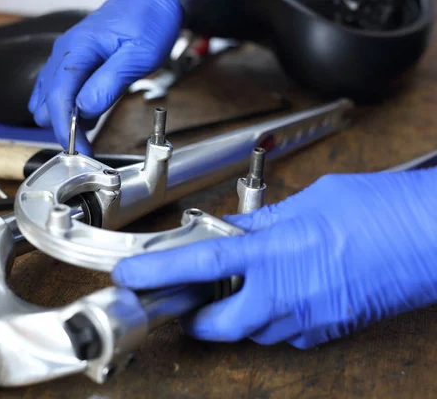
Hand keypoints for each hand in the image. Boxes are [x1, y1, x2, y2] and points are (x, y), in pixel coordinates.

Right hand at [28, 0, 182, 155]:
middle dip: (65, 125)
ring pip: (48, 99)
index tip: (79, 150)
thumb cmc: (149, 22)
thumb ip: (109, 84)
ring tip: (94, 124)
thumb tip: (86, 110)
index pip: (57, 97)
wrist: (152, 2)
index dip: (65, 128)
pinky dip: (71, 107)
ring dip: (67, 118)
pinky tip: (91, 111)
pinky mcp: (72, 63)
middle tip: (90, 139)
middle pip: (46, 102)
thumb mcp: (138, 56)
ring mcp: (65, 58)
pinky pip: (59, 91)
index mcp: (77, 50)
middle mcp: (64, 54)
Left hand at [112, 169, 436, 348]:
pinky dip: (270, 316)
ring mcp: (309, 319)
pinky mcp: (327, 330)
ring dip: (236, 312)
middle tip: (187, 297)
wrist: (434, 239)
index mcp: (276, 252)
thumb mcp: (313, 202)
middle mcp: (287, 294)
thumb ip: (266, 222)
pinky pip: (284, 333)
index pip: (199, 264)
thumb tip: (236, 230)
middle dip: (195, 316)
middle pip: (217, 324)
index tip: (130, 276)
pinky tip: (279, 292)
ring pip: (251, 332)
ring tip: (240, 284)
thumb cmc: (382, 212)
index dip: (157, 272)